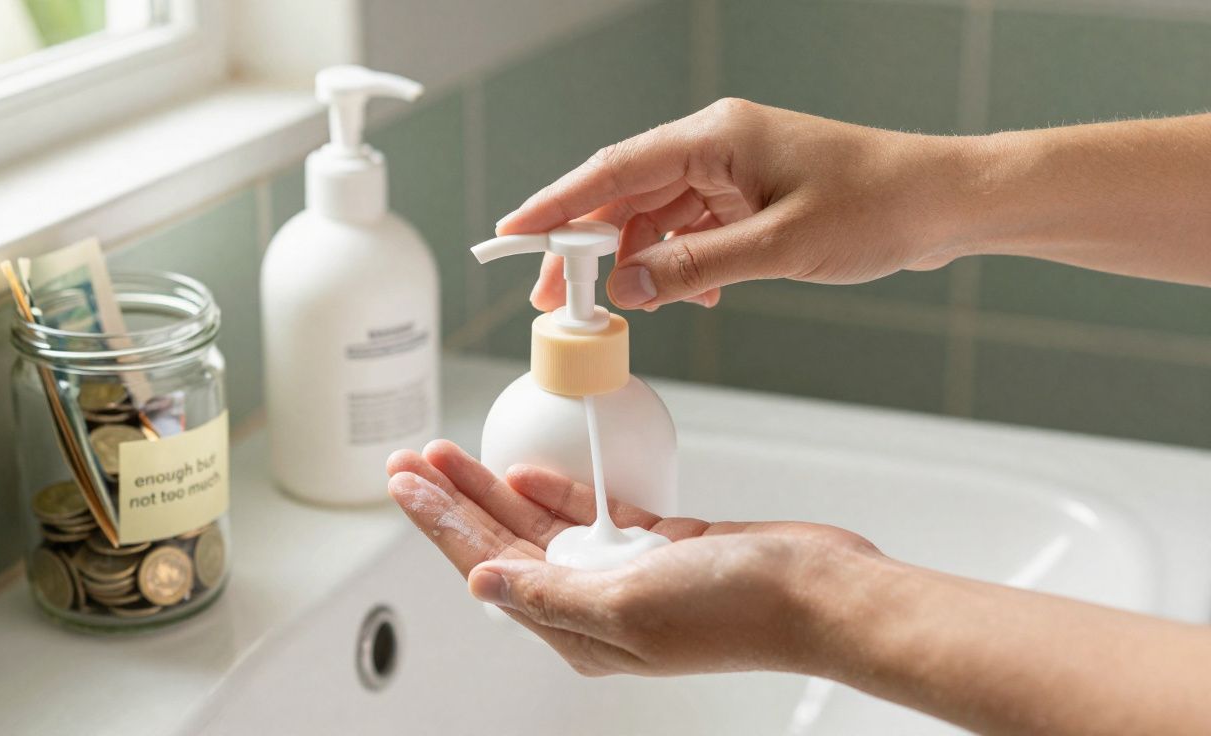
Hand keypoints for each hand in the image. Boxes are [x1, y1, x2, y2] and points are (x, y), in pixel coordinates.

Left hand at [385, 440, 882, 676]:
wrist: (819, 592)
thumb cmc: (739, 610)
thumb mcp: (629, 603)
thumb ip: (551, 593)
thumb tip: (484, 583)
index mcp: (580, 630)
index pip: (487, 566)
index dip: (441, 523)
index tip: (405, 484)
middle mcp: (596, 605)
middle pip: (504, 542)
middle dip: (455, 500)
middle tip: (413, 460)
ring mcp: (627, 573)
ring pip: (542, 525)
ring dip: (496, 488)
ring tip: (453, 455)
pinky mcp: (659, 544)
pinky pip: (594, 513)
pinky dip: (560, 490)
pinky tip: (528, 472)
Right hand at [497, 98, 972, 310]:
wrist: (945, 202)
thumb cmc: (877, 206)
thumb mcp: (778, 247)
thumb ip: (694, 268)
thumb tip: (627, 289)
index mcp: (715, 138)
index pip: (614, 170)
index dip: (557, 205)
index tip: (513, 233)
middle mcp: (716, 146)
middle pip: (626, 196)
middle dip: (586, 246)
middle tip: (550, 296)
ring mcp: (734, 171)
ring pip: (657, 218)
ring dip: (633, 263)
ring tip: (613, 311)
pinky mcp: (751, 197)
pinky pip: (694, 231)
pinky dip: (679, 266)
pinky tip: (684, 299)